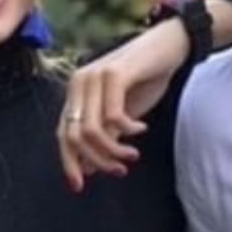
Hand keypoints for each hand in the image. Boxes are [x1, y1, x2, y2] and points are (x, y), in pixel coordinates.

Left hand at [58, 19, 189, 191]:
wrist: (169, 45)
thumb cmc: (146, 77)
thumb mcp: (123, 112)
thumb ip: (105, 134)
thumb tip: (88, 167)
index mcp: (76, 92)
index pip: (62, 134)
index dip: (69, 163)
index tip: (80, 186)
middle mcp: (79, 82)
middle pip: (74, 136)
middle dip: (96, 161)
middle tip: (120, 170)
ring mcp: (94, 75)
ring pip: (92, 130)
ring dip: (113, 150)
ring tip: (132, 154)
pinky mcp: (114, 73)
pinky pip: (113, 115)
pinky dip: (128, 130)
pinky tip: (141, 129)